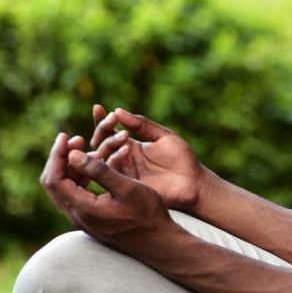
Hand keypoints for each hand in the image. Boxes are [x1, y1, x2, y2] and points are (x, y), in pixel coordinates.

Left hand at [40, 132, 173, 251]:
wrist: (158, 242)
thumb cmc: (148, 215)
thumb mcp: (127, 188)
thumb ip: (100, 171)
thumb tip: (73, 154)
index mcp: (83, 209)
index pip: (54, 179)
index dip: (57, 155)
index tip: (66, 135)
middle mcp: (77, 216)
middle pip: (53, 183)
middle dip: (61, 158)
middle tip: (77, 138)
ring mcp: (82, 219)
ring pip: (63, 188)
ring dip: (70, 166)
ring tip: (88, 148)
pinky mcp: (90, 218)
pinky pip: (74, 193)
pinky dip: (79, 175)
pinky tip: (94, 164)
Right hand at [88, 105, 205, 211]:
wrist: (194, 183)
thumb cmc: (181, 158)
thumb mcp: (163, 135)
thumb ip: (142, 124)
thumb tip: (118, 110)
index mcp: (130, 146)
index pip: (108, 132)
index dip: (101, 120)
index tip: (98, 107)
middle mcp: (122, 159)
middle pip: (101, 144)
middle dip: (103, 130)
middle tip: (112, 119)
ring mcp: (123, 173)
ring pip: (103, 157)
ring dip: (109, 143)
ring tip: (124, 135)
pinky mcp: (126, 185)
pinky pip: (113, 172)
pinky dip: (115, 159)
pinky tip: (126, 148)